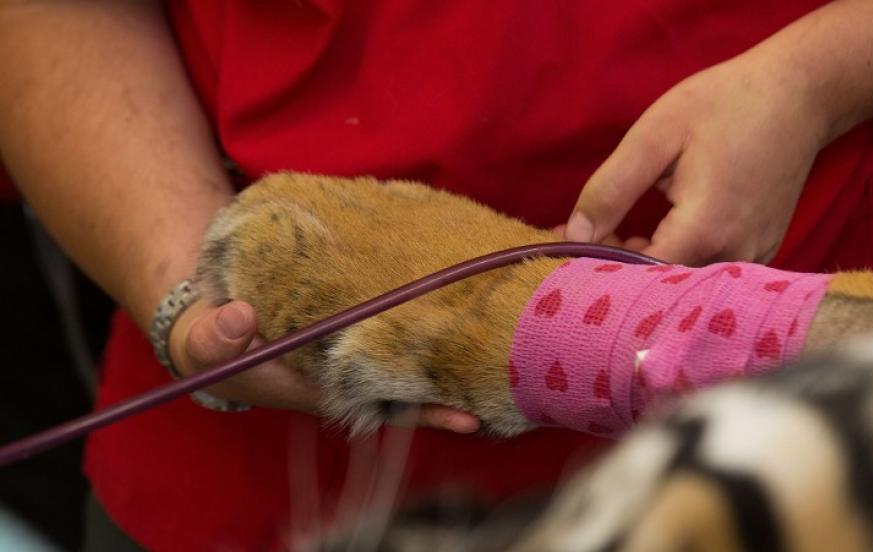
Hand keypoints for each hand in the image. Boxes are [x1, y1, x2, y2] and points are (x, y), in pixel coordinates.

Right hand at [167, 299, 479, 432]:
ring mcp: (358, 343)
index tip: (466, 415)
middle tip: (509, 380)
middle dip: (458, 385)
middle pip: (413, 385)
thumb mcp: (204, 340)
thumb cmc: (213, 338)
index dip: (423, 409)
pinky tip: (465, 290)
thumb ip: (214, 337)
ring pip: (414, 353)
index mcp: (320, 387)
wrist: (218, 309)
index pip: (382, 404)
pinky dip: (431, 312)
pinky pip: (402, 317)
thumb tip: (239, 319)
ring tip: (506, 340)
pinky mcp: (361, 315)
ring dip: (453, 348)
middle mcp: (349, 372)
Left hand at [563, 54, 827, 264]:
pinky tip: (654, 234)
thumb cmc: (724, 104)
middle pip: (660, 286)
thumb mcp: (655, 136)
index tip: (566, 242)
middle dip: (616, 265)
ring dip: (644, 264)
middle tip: (585, 234)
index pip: (635, 275)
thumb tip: (573, 235)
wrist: (800, 94)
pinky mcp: (761, 252)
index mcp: (705, 229)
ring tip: (619, 229)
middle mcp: (734, 255)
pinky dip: (674, 259)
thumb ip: (611, 189)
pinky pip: (707, 271)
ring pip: (683, 282)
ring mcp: (753, 257)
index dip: (596, 264)